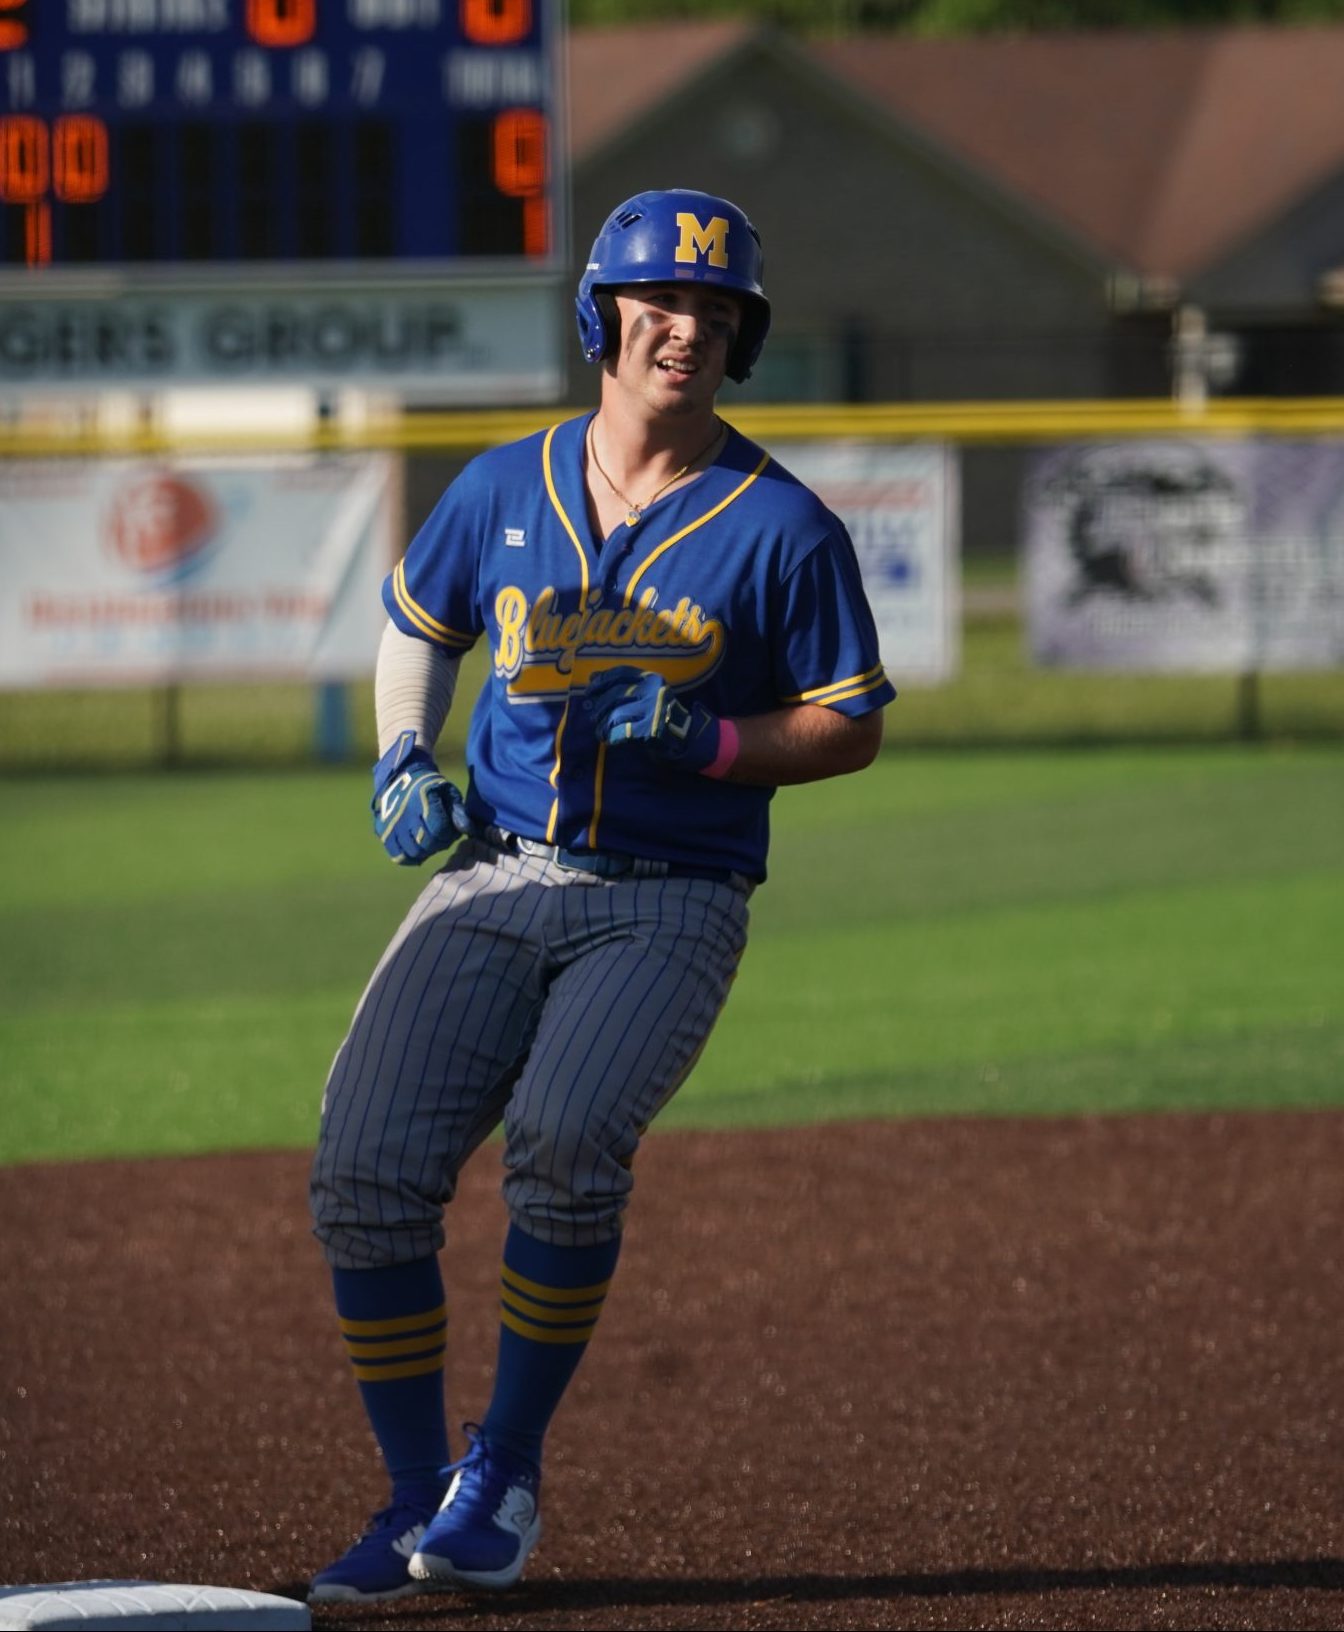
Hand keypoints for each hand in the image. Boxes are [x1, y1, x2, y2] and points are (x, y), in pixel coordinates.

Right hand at [371, 730, 468, 864]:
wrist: (402, 776)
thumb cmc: (430, 786)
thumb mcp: (449, 792)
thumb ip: (459, 812)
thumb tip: (467, 830)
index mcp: (424, 802)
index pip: (439, 831)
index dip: (449, 835)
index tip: (450, 830)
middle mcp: (406, 815)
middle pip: (426, 844)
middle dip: (438, 844)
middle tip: (440, 838)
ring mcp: (392, 824)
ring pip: (412, 851)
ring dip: (424, 851)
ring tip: (428, 842)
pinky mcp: (382, 831)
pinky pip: (396, 855)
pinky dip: (408, 857)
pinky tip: (416, 850)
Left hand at [583, 666, 720, 771]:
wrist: (684, 737)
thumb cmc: (660, 714)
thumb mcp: (645, 693)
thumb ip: (622, 685)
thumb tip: (593, 677)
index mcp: (651, 679)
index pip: (621, 673)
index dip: (602, 681)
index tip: (590, 690)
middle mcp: (652, 691)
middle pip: (615, 695)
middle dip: (600, 708)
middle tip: (595, 717)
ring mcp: (652, 711)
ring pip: (615, 715)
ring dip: (604, 725)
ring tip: (601, 730)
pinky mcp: (649, 730)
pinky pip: (621, 732)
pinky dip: (611, 736)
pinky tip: (609, 738)